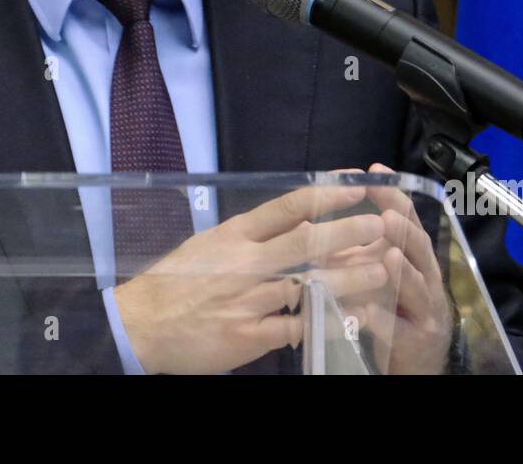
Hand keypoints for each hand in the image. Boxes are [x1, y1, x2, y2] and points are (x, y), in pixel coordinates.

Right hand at [113, 174, 389, 373]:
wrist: (141, 325)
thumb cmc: (176, 282)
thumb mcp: (209, 244)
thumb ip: (252, 235)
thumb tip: (299, 223)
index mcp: (234, 234)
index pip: (287, 207)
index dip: (325, 196)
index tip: (355, 187)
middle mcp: (245, 263)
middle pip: (306, 243)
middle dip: (348, 233)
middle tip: (381, 225)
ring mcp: (248, 300)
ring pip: (308, 285)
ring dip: (349, 278)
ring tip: (381, 271)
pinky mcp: (248, 336)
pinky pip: (296, 328)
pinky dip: (325, 321)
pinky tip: (351, 317)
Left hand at [323, 163, 455, 373]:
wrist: (418, 359)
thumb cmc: (396, 308)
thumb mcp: (382, 272)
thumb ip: (361, 247)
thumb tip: (317, 216)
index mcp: (415, 256)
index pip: (406, 218)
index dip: (393, 195)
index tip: (375, 172)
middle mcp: (426, 277)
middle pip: (418, 247)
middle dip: (403, 230)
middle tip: (386, 216)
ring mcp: (424, 309)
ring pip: (416, 287)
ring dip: (403, 272)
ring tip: (389, 256)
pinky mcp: (414, 341)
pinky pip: (397, 329)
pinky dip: (381, 320)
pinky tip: (365, 312)